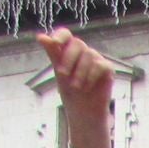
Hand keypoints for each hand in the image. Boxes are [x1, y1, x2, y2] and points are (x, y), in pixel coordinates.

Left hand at [38, 28, 115, 147]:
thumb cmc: (71, 92)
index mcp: (70, 51)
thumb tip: (40, 36)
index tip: (54, 42)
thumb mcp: (59, 71)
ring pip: (89, 54)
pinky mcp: (108, 69)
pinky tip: (88, 87)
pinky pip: (100, 65)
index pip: (66, 34)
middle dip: (68, 59)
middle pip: (77, 43)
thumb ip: (52, 52)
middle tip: (62, 75)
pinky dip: (91, 77)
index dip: (61, 35)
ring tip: (76, 87)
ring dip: (79, 72)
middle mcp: (84, 52)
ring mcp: (97, 59)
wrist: (83, 112)